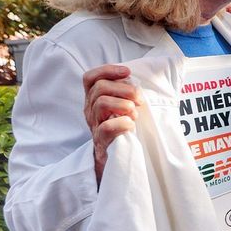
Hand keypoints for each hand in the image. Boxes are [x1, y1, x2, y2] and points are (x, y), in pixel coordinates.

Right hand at [82, 64, 138, 183]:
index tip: (127, 72)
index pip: (90, 78)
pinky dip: (123, 123)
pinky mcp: (101, 141)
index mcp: (94, 100)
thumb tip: (138, 80)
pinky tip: (131, 125)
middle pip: (100, 88)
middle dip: (125, 89)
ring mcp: (94, 126)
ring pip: (101, 103)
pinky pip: (107, 127)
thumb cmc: (122, 130)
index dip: (107, 70)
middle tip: (139, 99)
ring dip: (124, 104)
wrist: (115, 160)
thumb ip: (125, 94)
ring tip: (134, 113)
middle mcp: (90, 110)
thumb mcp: (121, 108)